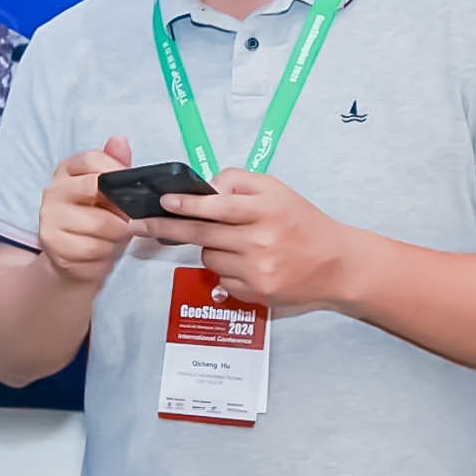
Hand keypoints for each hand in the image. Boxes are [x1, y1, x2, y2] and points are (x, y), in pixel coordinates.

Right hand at [35, 136, 139, 286]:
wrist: (73, 258)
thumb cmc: (97, 219)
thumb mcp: (109, 191)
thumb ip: (116, 165)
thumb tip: (119, 139)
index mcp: (67, 170)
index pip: (91, 158)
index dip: (117, 170)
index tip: (133, 186)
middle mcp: (53, 190)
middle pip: (96, 189)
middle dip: (121, 209)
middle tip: (128, 219)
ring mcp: (49, 217)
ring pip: (100, 224)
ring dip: (117, 235)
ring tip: (114, 237)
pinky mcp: (52, 243)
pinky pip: (93, 248)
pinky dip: (106, 253)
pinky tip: (103, 251)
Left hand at [139, 169, 359, 310]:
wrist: (336, 264)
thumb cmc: (301, 222)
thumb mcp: (275, 191)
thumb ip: (237, 183)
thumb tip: (203, 190)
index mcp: (266, 209)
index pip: (218, 207)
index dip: (186, 204)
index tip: (163, 201)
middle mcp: (261, 240)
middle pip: (202, 234)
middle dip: (166, 227)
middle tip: (140, 224)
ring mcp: (258, 269)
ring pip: (208, 256)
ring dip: (209, 247)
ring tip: (235, 242)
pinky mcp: (256, 292)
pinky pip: (221, 277)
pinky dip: (225, 269)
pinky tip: (246, 262)